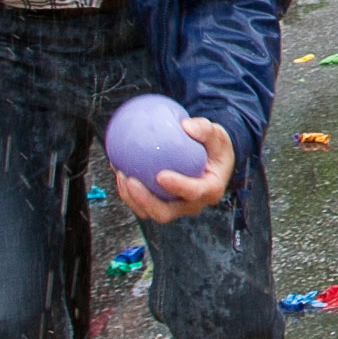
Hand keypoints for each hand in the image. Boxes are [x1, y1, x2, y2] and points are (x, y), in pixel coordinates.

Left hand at [118, 114, 233, 223]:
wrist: (211, 162)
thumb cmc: (214, 148)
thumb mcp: (218, 135)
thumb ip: (205, 129)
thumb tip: (186, 125)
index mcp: (210, 189)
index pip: (194, 192)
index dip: (177, 187)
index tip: (160, 175)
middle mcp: (192, 204)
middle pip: (165, 213)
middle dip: (145, 201)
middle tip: (130, 180)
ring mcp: (175, 207)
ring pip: (149, 212)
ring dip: (132, 198)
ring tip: (121, 175)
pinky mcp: (162, 204)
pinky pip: (141, 203)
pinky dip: (128, 191)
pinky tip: (119, 171)